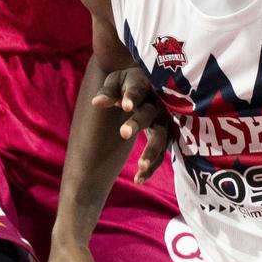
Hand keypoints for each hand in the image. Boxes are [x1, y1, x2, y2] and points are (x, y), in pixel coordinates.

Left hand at [92, 66, 170, 180]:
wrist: (149, 87)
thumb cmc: (126, 84)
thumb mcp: (115, 82)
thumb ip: (106, 92)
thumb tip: (96, 103)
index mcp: (143, 84)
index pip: (138, 89)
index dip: (132, 97)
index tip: (125, 106)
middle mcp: (158, 102)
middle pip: (149, 113)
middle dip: (137, 123)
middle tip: (123, 133)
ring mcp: (164, 120)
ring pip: (162, 137)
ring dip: (152, 151)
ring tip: (140, 166)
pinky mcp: (165, 136)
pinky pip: (161, 154)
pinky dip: (151, 167)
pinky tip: (138, 179)